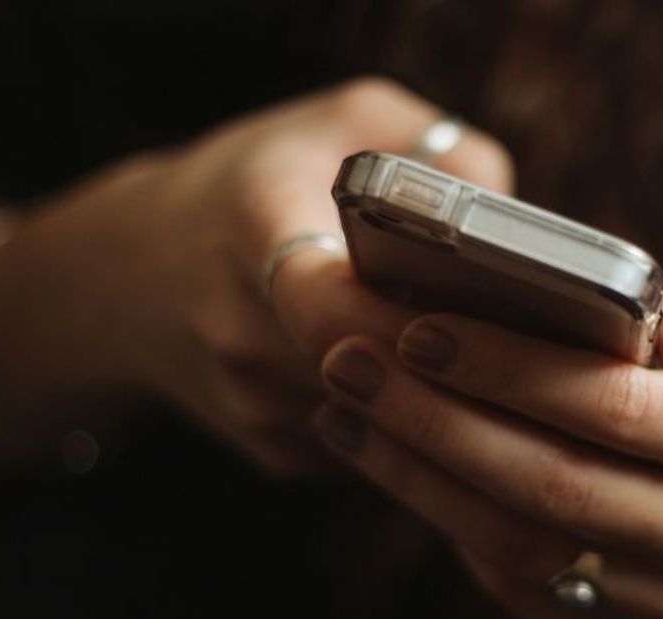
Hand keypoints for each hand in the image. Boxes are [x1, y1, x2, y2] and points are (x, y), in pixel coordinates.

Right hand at [0, 77, 511, 473]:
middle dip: (456, 366)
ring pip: (386, 422)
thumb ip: (436, 152)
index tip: (485, 311)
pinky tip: (430, 384)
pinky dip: (412, 424)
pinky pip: (372, 448)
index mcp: (252, 231)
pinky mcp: (273, 453)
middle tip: (529, 347)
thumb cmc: (254, 184)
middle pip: (376, 375)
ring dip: (443, 401)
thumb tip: (516, 226)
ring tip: (492, 362)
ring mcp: (254, 406)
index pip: (335, 302)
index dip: (417, 320)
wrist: (133, 274)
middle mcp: (241, 331)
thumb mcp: (342, 121)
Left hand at [314, 254, 662, 618]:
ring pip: (521, 545)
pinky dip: (439, 514)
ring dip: (416, 472)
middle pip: (556, 486)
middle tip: (351, 362)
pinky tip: (384, 454)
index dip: (515, 371)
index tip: (422, 328)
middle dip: (438, 421)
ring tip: (346, 404)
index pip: (625, 409)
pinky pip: (517, 584)